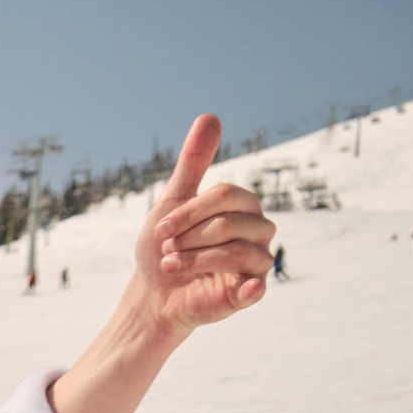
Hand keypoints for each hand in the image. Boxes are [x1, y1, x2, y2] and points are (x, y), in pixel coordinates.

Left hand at [50, 113, 273, 412]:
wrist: (154, 295)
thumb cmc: (164, 248)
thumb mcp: (172, 203)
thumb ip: (193, 164)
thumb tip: (210, 116)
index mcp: (241, 207)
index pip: (226, 196)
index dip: (189, 212)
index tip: (160, 230)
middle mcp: (257, 230)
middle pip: (232, 222)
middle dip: (190, 236)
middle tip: (167, 251)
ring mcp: (257, 261)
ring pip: (239, 251)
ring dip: (197, 259)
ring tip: (174, 266)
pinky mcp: (250, 291)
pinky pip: (259, 283)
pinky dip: (249, 285)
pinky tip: (238, 287)